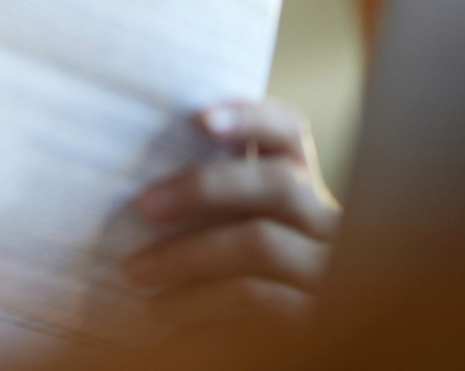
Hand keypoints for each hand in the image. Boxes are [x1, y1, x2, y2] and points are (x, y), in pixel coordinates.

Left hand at [122, 101, 340, 344]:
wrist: (267, 348)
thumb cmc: (229, 286)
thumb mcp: (225, 236)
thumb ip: (209, 205)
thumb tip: (142, 187)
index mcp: (303, 189)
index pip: (292, 133)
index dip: (252, 117)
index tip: (200, 118)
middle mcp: (329, 223)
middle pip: (281, 183)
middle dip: (205, 186)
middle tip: (143, 206)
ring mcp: (330, 271)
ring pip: (260, 242)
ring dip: (185, 254)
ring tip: (134, 270)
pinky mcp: (317, 317)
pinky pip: (256, 297)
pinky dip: (199, 299)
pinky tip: (163, 308)